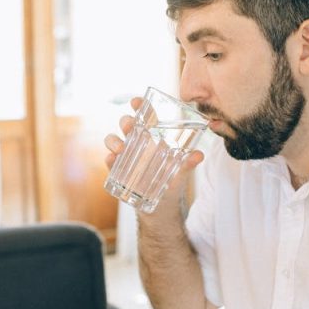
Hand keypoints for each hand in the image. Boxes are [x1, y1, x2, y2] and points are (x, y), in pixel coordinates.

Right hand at [103, 97, 204, 214]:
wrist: (161, 207)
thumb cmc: (172, 182)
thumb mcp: (181, 173)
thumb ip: (188, 164)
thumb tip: (199, 155)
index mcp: (153, 136)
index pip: (144, 116)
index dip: (138, 106)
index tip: (136, 101)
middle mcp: (137, 142)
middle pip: (126, 125)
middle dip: (126, 122)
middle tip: (130, 126)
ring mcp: (126, 156)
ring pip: (113, 140)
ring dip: (114, 140)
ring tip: (120, 148)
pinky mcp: (117, 171)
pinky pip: (110, 161)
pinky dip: (110, 159)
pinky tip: (113, 159)